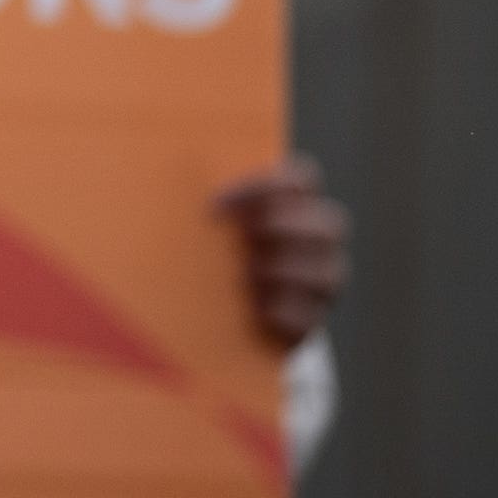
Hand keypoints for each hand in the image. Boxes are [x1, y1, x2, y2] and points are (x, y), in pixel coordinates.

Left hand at [217, 155, 347, 348]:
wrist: (220, 309)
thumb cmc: (209, 248)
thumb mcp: (208, 219)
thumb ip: (207, 199)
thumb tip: (165, 183)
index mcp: (296, 205)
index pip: (304, 178)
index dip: (266, 185)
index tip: (215, 203)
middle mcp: (319, 241)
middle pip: (331, 223)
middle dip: (285, 226)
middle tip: (244, 235)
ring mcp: (323, 282)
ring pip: (330, 273)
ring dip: (285, 270)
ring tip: (247, 274)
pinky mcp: (312, 319)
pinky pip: (311, 315)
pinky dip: (283, 310)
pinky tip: (256, 308)